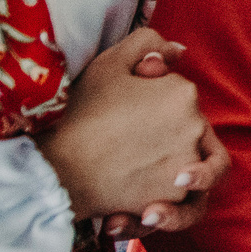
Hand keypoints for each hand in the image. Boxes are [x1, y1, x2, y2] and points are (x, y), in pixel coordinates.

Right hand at [32, 28, 229, 236]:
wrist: (56, 168)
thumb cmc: (78, 113)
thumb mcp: (110, 63)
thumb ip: (148, 44)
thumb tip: (178, 52)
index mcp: (184, 94)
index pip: (179, 94)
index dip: (154, 99)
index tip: (126, 105)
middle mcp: (195, 128)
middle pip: (189, 127)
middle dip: (164, 130)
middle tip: (126, 137)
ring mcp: (187, 164)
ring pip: (192, 166)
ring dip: (176, 170)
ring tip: (142, 173)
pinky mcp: (173, 196)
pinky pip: (180, 198)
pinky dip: (163, 203)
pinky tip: (137, 206)